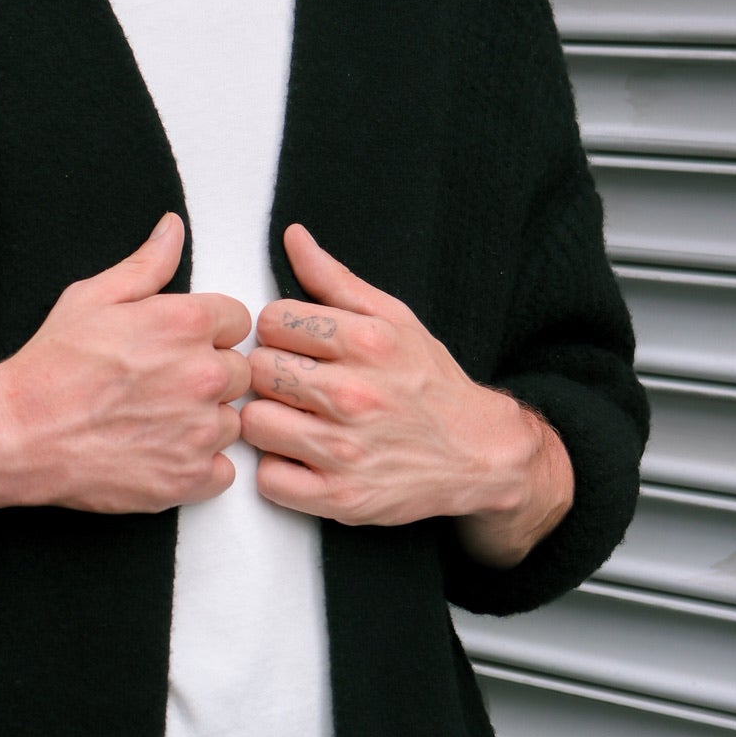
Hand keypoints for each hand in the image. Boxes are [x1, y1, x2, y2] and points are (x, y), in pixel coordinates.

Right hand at [0, 212, 253, 514]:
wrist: (18, 435)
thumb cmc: (50, 367)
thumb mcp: (92, 297)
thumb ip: (146, 265)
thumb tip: (173, 229)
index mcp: (187, 324)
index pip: (237, 321)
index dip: (206, 333)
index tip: (175, 347)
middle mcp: (204, 376)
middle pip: (238, 373)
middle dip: (206, 377)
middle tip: (158, 388)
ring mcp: (200, 431)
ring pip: (231, 422)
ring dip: (203, 423)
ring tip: (153, 423)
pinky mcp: (190, 477)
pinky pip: (222, 471)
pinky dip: (198, 467)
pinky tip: (160, 455)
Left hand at [239, 224, 572, 559]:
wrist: (480, 454)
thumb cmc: (429, 383)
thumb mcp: (394, 319)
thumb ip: (336, 281)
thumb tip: (292, 237)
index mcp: (367, 343)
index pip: (272, 321)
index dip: (278, 333)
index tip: (296, 347)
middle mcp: (356, 395)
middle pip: (257, 371)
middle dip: (270, 375)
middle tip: (295, 386)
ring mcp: (346, 451)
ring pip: (255, 423)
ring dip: (268, 422)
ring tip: (296, 420)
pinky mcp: (340, 499)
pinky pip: (268, 478)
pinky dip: (278, 471)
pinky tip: (302, 458)